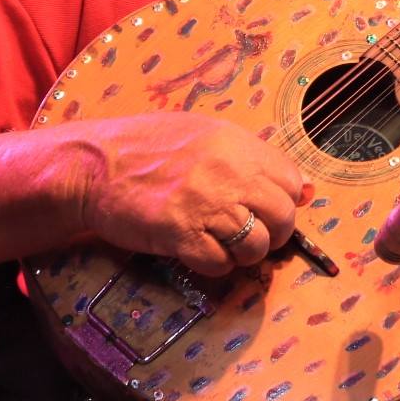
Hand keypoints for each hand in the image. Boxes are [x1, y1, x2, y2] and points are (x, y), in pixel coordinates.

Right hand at [68, 113, 310, 276]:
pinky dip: (215, 266)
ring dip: (243, 253)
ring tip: (222, 245)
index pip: (292, 181)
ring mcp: (205, 204)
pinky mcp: (180, 234)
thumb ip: (251, 157)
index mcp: (237, 145)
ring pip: (256, 245)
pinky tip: (198, 253)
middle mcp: (229, 173)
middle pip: (283, 216)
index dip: (285, 201)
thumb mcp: (205, 134)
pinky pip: (220, 264)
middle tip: (249, 235)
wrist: (94, 164)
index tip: (267, 210)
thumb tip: (306, 188)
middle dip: (273, 234)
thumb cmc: (146, 147)